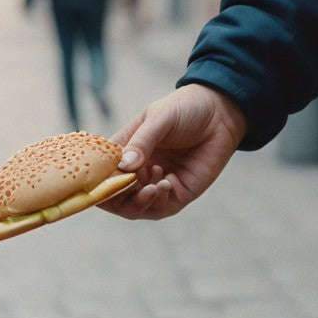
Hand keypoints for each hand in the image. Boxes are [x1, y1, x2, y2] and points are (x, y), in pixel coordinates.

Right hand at [99, 84, 247, 219]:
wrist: (222, 112)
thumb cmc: (186, 108)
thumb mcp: (159, 118)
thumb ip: (142, 141)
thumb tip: (124, 166)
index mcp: (125, 151)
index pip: (100, 174)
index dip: (95, 182)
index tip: (100, 182)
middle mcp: (136, 171)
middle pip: (113, 198)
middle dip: (117, 197)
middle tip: (130, 185)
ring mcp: (155, 184)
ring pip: (133, 209)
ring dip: (138, 201)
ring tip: (154, 182)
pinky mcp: (177, 193)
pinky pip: (159, 209)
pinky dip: (157, 201)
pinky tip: (165, 183)